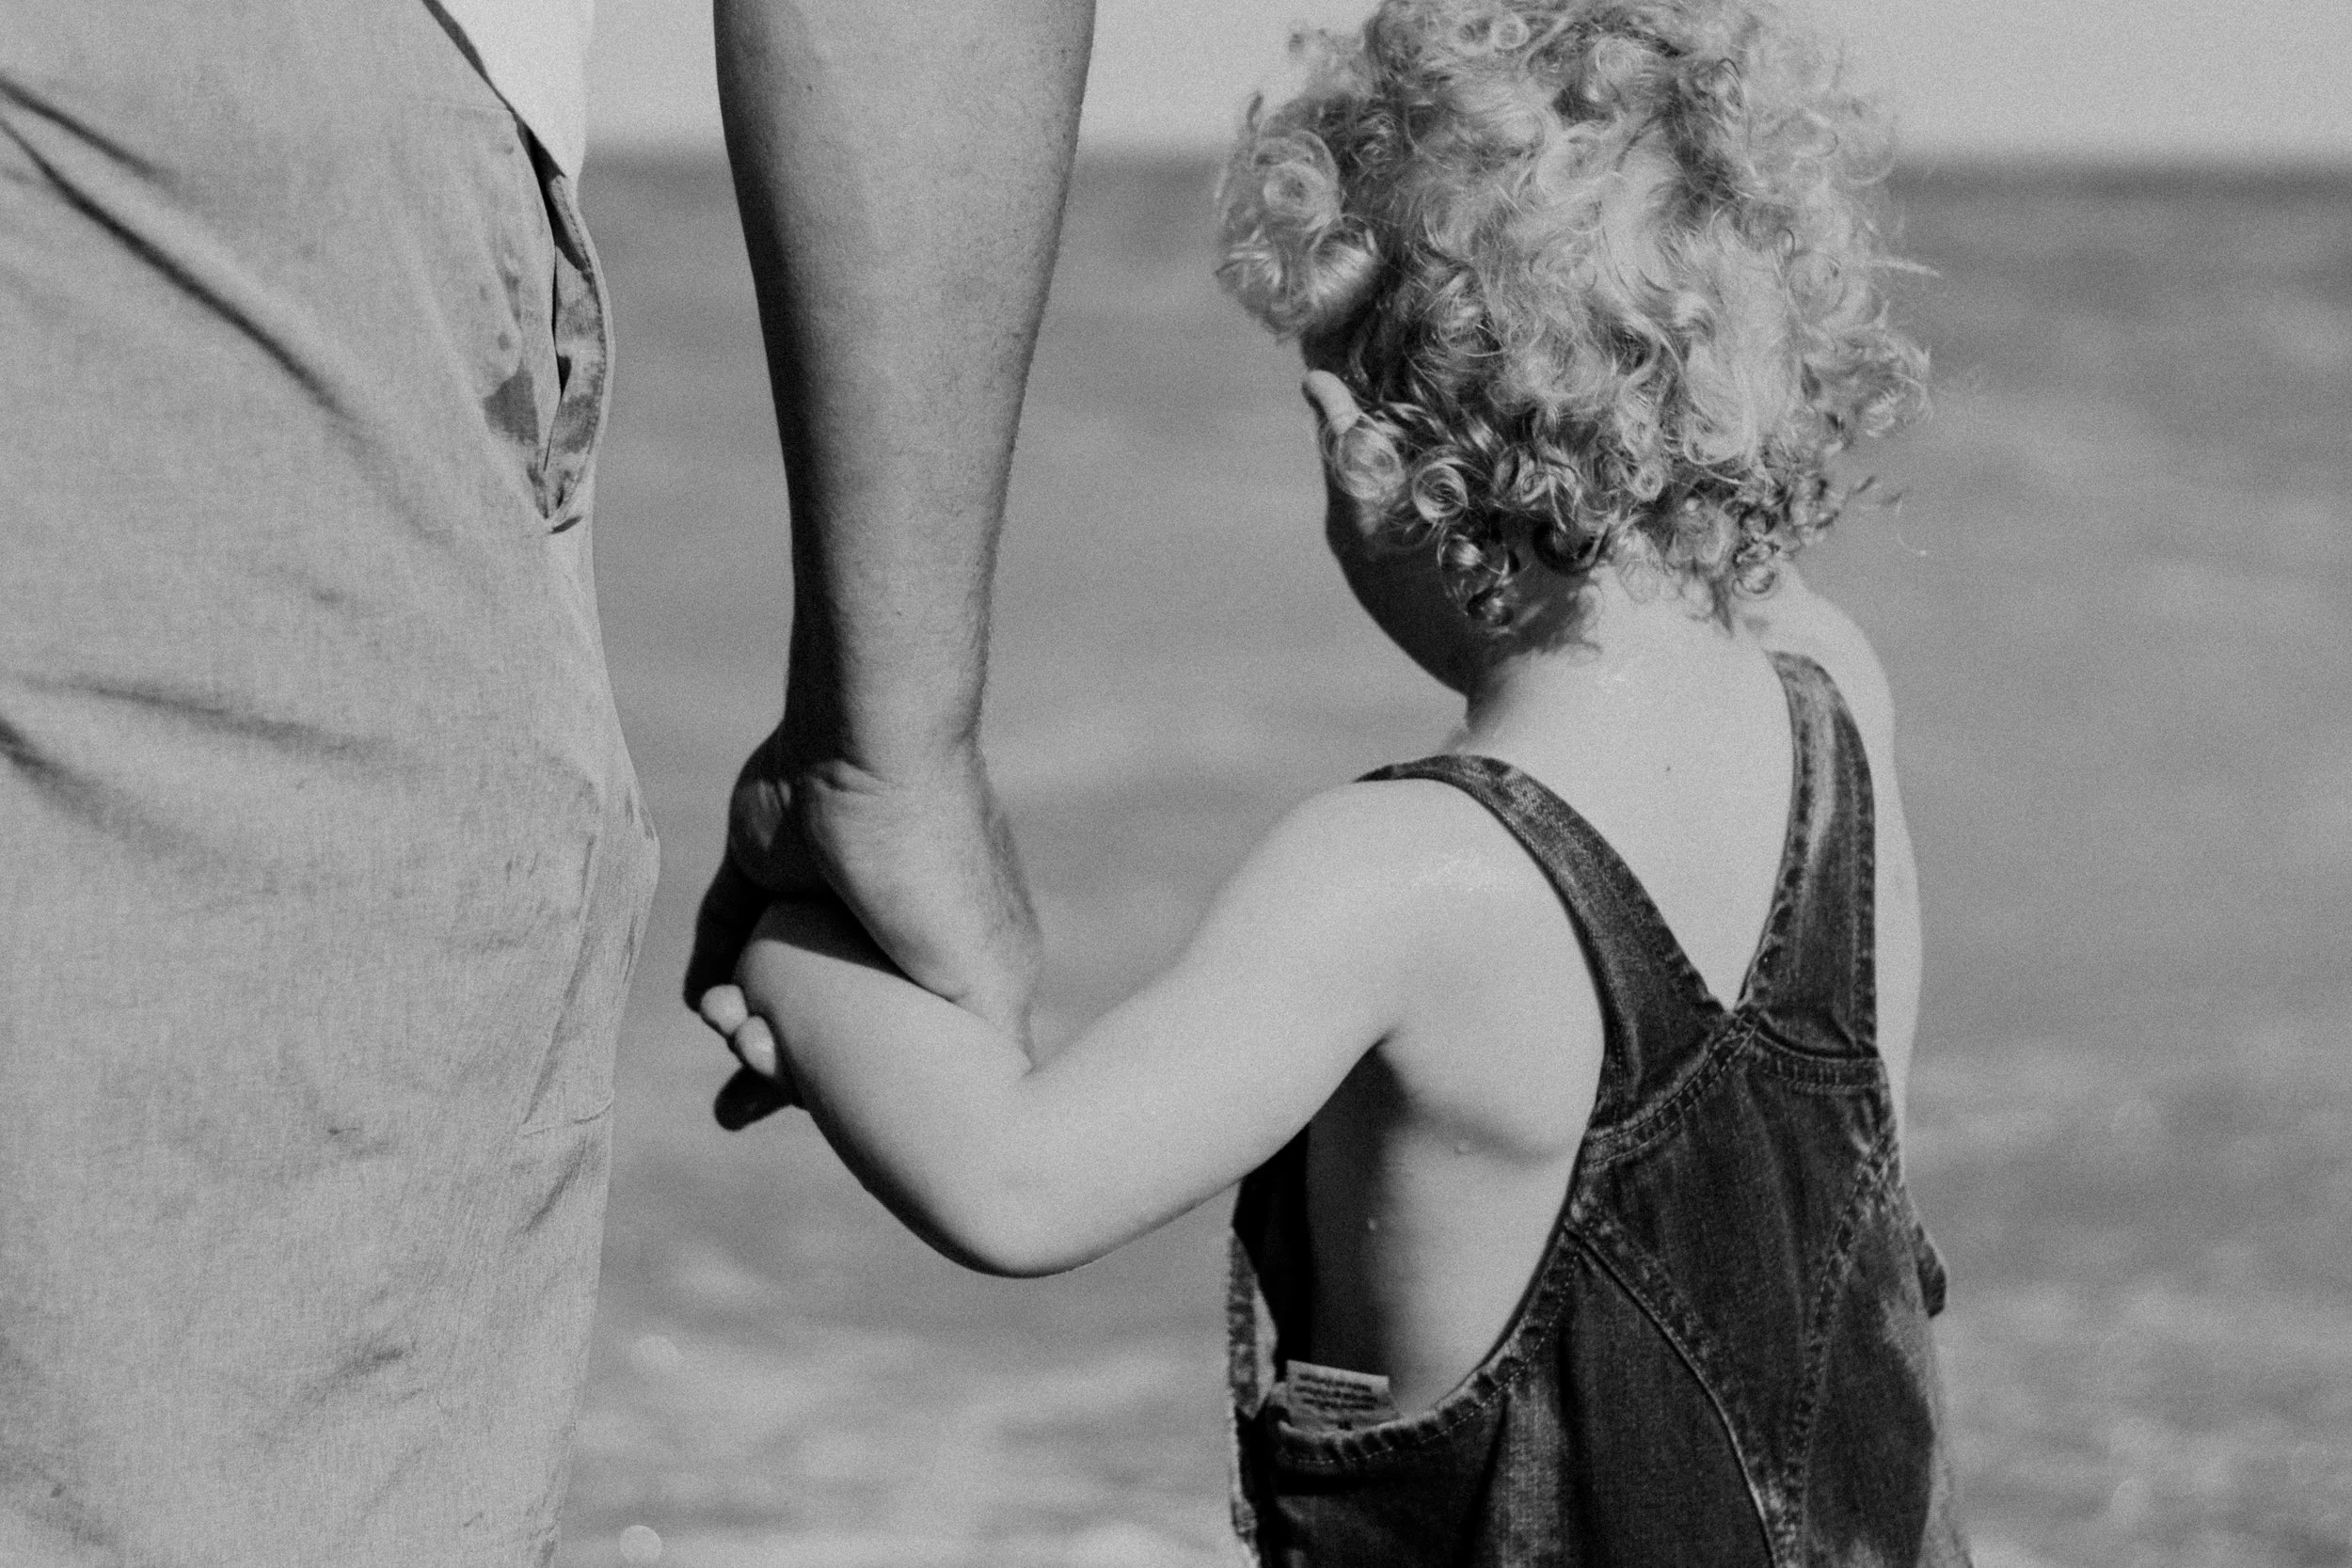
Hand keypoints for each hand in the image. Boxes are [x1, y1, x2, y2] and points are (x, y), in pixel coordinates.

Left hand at [686, 728, 1041, 1126]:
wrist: (864, 753)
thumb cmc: (934, 870)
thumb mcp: (983, 981)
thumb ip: (989, 1054)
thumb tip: (994, 1138)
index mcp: (950, 967)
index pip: (895, 1059)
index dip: (850, 1094)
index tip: (813, 1108)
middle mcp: (891, 939)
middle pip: (828, 1031)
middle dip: (785, 1065)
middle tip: (753, 1066)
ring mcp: (827, 901)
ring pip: (775, 992)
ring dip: (743, 1025)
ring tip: (731, 1025)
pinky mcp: (768, 867)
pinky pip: (728, 939)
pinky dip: (710, 978)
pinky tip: (709, 1000)